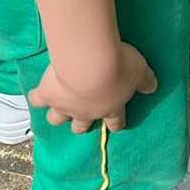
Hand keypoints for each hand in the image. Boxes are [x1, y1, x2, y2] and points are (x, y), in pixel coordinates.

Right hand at [28, 41, 155, 132]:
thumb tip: (153, 87)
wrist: (90, 63)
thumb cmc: (118, 65)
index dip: (115, 124)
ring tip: (56, 109)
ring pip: (57, 118)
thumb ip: (146, 80)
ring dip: (57, 115)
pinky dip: (35, 96)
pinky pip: (37, 99)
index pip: (115, 122)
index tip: (114, 125)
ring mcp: (65, 105)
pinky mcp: (47, 95)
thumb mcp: (140, 70)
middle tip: (81, 120)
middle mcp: (86, 112)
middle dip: (81, 125)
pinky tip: (35, 93)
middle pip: (80, 126)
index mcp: (110, 108)